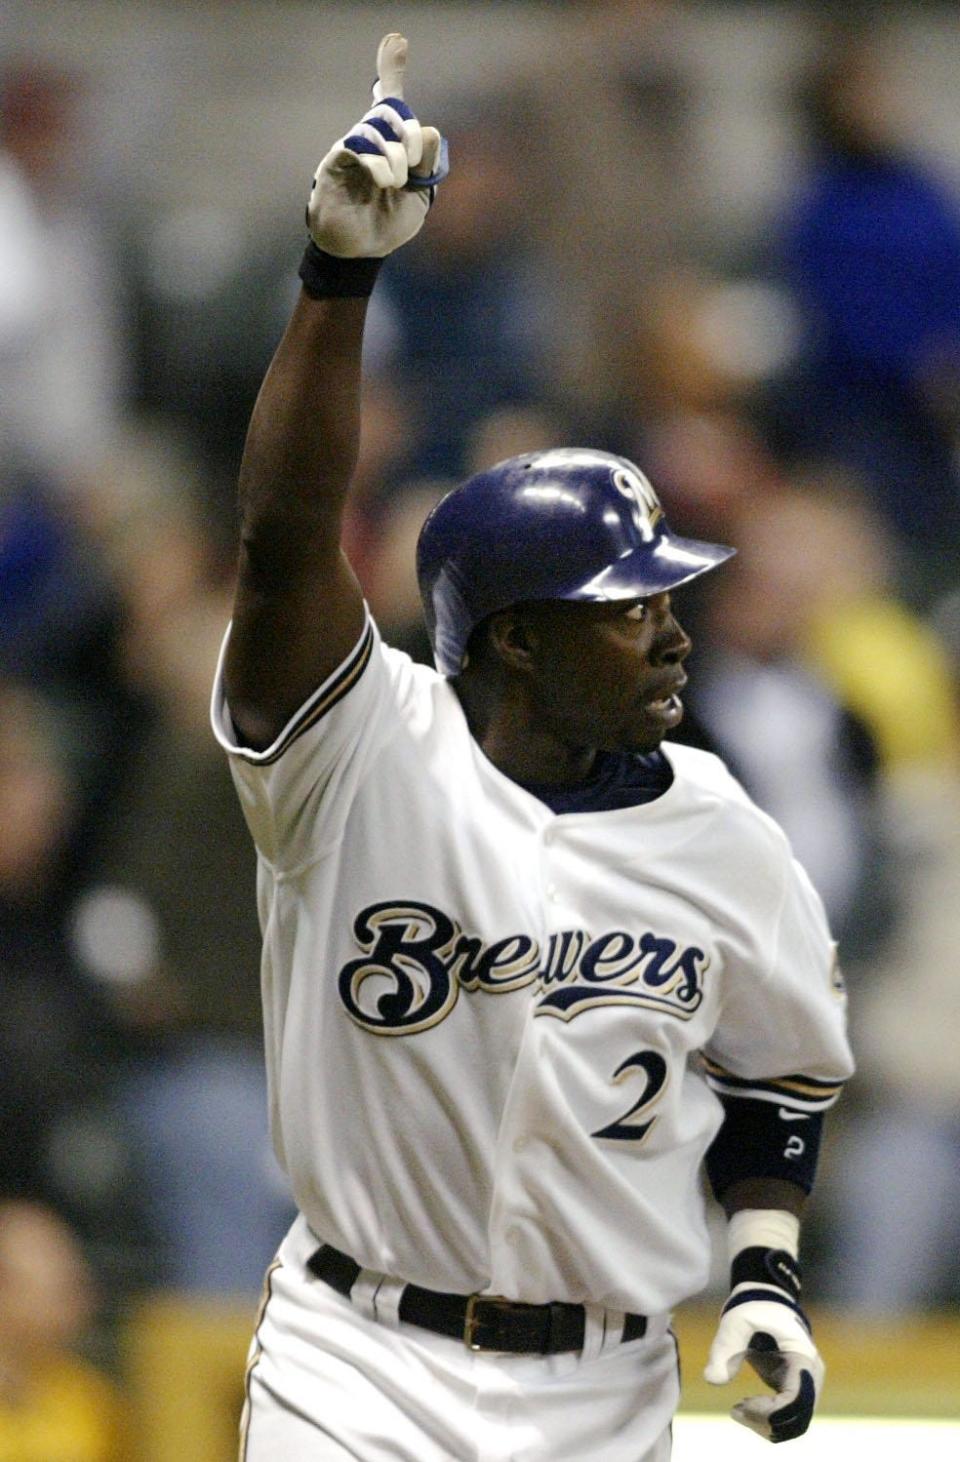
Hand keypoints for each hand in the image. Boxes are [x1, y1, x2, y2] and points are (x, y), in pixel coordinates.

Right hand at [307, 33, 446, 258]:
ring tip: (396, 182)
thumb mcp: (420, 195)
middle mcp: (369, 140)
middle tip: (412, 162)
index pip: (390, 100)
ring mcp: (351, 148)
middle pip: (390, 110)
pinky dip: (377, 162)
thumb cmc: (388, 223)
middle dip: (408, 132)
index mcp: (391, 144)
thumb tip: (428, 129)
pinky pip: (358, 144)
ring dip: (395, 155)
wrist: (362, 252)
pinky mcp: (335, 162)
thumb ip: (427, 164)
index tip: (397, 40)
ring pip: (376, 127)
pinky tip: (382, 180)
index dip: (392, 70)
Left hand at [704, 1249, 823, 1442]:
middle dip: (765, 1422)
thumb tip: (712, 1380)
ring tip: (738, 1409)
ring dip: (765, 1425)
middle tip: (735, 1410)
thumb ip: (724, 1348)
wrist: (767, 1302)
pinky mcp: (796, 1390)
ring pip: (794, 1424)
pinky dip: (767, 1421)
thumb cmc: (753, 1309)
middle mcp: (811, 1376)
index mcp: (803, 1358)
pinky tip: (745, 1406)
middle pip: (798, 1419)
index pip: (798, 1401)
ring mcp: (807, 1385)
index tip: (742, 1402)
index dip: (771, 1411)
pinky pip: (788, 1417)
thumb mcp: (735, 1322)